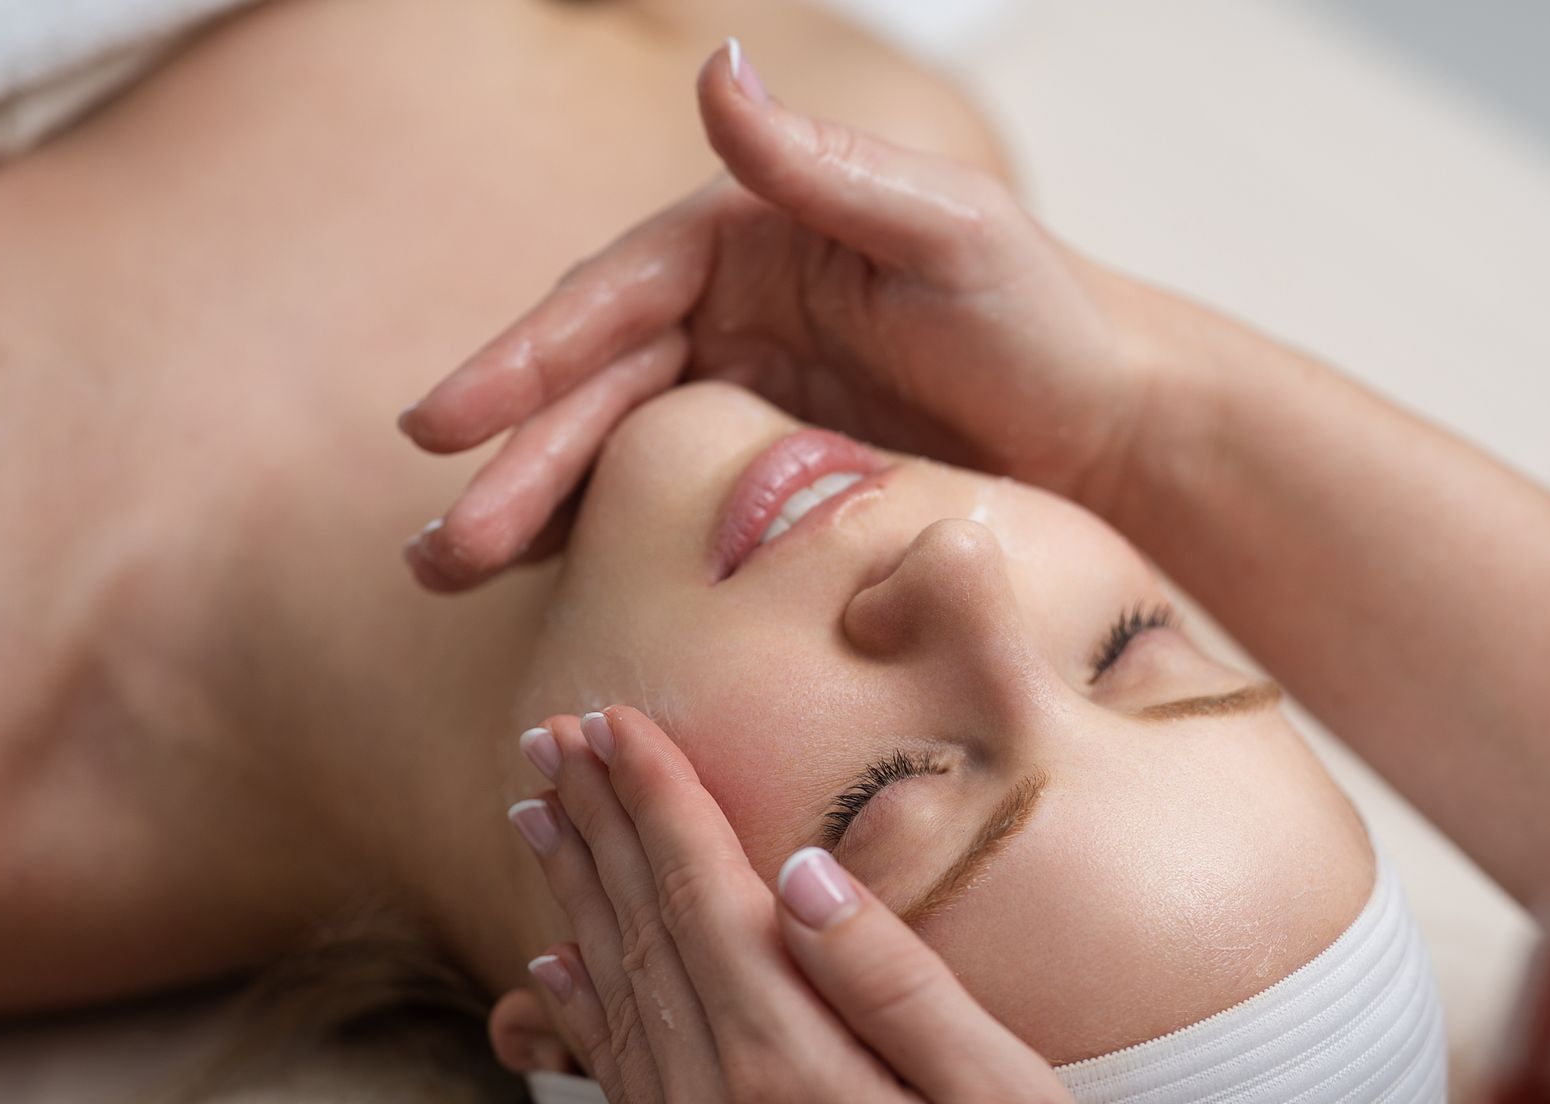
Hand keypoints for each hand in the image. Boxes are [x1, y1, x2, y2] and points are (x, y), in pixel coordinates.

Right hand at [401, 41, 1152, 590]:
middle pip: (595, 390)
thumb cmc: (1041, 321)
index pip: (614, 300)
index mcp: (748, 243)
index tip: (447, 425)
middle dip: (513, 463)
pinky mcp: (770, 481)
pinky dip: (609, 544)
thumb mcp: (946, 230)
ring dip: (535, 511)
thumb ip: (824, 167)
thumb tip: (716, 64)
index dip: (526, 360)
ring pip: (616, 454)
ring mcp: (745, 400)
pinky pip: (672, 509)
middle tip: (439, 547)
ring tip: (451, 576)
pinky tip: (553, 593)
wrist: (1111, 436)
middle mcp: (728, 317)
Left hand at [509, 707, 1145, 1103]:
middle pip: (640, 937)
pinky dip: (582, 1005)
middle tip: (549, 737)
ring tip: (540, 815)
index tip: (613, 719)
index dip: (658, 802)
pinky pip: (615, 1083)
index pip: (706, 901)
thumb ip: (896, 987)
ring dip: (575, 896)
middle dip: (597, 826)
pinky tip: (558, 962)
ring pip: (613, 1001)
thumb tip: (805, 872)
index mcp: (794, 1080)